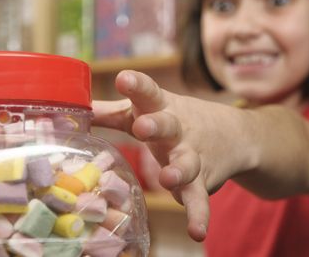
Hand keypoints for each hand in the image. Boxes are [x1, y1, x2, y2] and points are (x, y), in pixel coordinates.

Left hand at [92, 70, 248, 240]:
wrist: (233, 134)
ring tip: (168, 179)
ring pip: (185, 163)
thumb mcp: (147, 110)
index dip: (137, 85)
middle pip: (167, 125)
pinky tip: (197, 231)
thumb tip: (75, 108)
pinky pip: (199, 199)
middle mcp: (177, 129)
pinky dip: (199, 214)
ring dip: (178, 171)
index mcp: (160, 108)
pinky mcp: (202, 181)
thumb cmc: (175, 119)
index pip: (148, 92)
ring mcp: (191, 155)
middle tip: (143, 126)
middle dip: (155, 125)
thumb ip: (112, 111)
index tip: (124, 77)